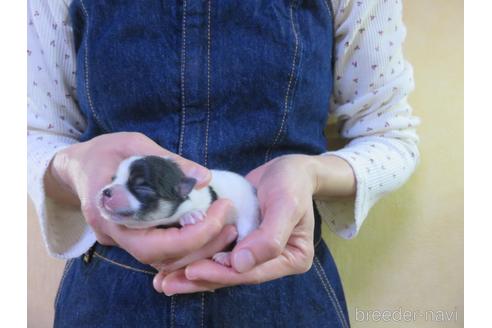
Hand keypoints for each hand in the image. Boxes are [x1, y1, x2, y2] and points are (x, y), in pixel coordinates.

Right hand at [45, 132, 233, 266]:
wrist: (79, 165)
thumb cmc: (105, 151)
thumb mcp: (135, 144)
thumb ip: (169, 163)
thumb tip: (205, 179)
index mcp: (108, 212)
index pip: (152, 244)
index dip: (191, 236)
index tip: (220, 213)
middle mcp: (114, 234)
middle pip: (162, 259)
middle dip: (203, 246)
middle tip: (231, 222)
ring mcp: (122, 240)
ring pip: (164, 261)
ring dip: (200, 248)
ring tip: (227, 226)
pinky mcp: (133, 238)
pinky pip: (163, 252)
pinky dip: (189, 244)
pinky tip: (210, 228)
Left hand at [153, 154, 319, 294]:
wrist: (288, 168)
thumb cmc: (291, 183)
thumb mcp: (286, 204)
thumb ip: (269, 237)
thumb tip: (240, 265)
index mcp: (291, 259)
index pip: (252, 273)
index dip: (221, 273)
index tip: (192, 271)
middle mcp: (273, 262)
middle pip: (233, 276)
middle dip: (200, 279)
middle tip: (166, 284)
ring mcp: (256, 254)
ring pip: (222, 268)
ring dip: (193, 274)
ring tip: (162, 281)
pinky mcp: (241, 242)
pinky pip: (218, 254)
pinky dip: (197, 257)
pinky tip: (172, 262)